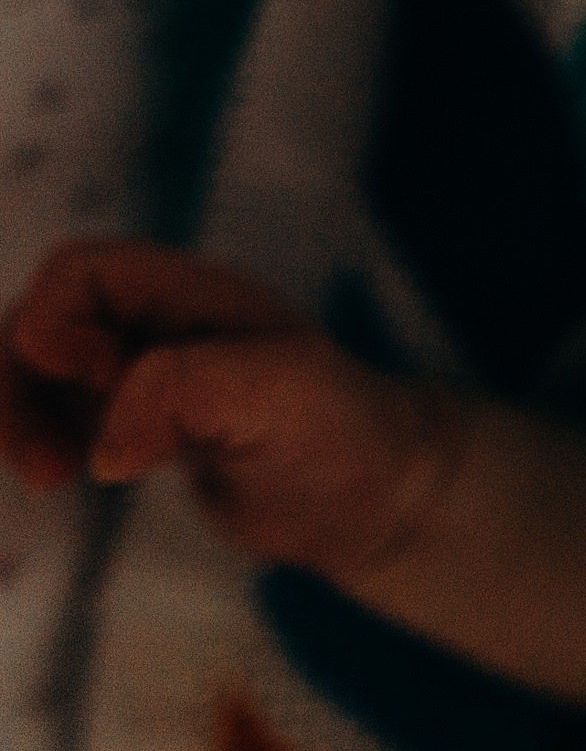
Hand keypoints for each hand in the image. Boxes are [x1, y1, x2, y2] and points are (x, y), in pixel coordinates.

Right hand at [0, 239, 460, 586]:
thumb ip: (179, 392)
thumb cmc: (337, 428)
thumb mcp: (273, 391)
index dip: (54, 323)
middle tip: (44, 465)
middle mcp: (158, 324)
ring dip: (22, 416)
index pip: (78, 271)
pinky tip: (69, 474)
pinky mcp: (138, 426)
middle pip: (38, 319)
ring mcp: (143, 374)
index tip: (91, 384)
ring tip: (55, 475)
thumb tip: (101, 447)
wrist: (370, 495)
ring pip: (37, 369)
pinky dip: (42, 437)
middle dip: (17, 382)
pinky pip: (58, 412)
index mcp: (190, 293)